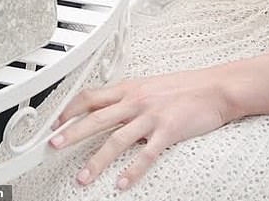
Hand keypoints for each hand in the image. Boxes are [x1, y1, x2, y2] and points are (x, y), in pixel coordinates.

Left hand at [49, 68, 228, 189]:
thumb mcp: (150, 85)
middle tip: (54, 146)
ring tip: (83, 177)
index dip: (71, 109)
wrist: (215, 88)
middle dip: (72, 132)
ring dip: (97, 160)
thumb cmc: (184, 87)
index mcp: (130, 88)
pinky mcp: (168, 131)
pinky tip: (122, 183)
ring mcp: (151, 116)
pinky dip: (133, 171)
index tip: (56, 122)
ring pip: (117, 139)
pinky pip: (146, 154)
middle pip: (97, 117)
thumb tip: (107, 107)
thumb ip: (128, 97)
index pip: (92, 96)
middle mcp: (137, 100)